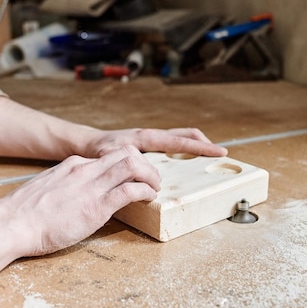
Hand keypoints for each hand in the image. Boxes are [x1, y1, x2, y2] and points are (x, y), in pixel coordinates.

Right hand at [0, 145, 160, 255]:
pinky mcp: (96, 206)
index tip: (135, 175)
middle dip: (146, 164)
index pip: (109, 155)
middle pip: (126, 152)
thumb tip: (76, 195)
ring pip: (133, 165)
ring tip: (154, 188)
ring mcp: (91, 186)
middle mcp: (84, 170)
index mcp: (73, 165)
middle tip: (152, 180)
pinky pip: (130, 191)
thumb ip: (65, 187)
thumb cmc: (24, 214)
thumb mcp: (47, 189)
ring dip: (151, 176)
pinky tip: (148, 199)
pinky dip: (146, 192)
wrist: (11, 224)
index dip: (129, 163)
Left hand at [79, 127, 227, 158]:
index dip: (201, 147)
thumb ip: (119, 161)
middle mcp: (152, 137)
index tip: (219, 151)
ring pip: (180, 140)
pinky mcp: (148, 146)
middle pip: (185, 136)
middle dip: (204, 143)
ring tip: (208, 157)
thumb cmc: (96, 149)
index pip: (180, 142)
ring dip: (195, 146)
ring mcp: (151, 141)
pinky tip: (185, 163)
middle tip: (220, 153)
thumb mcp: (106, 156)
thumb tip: (135, 171)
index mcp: (147, 138)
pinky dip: (183, 151)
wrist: (87, 143)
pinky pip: (171, 146)